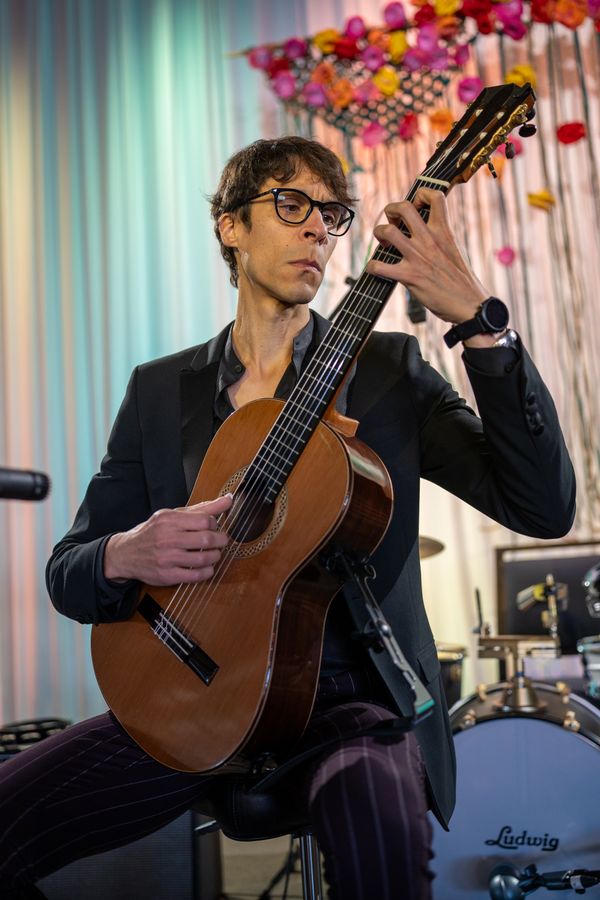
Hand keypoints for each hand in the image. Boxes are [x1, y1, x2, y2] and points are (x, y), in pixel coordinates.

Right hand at [104, 493, 232, 585]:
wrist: (126, 553)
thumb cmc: (153, 532)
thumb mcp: (173, 515)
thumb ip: (202, 508)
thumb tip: (228, 499)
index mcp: (169, 520)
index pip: (204, 520)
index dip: (215, 524)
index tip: (214, 527)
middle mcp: (167, 538)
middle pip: (206, 540)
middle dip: (221, 541)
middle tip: (222, 541)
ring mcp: (166, 558)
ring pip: (203, 559)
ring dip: (215, 556)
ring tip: (215, 554)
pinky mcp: (167, 575)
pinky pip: (195, 576)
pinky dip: (207, 572)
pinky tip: (207, 567)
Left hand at [367, 187, 488, 324]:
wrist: (469, 305)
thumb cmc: (461, 281)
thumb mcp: (454, 249)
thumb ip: (440, 237)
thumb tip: (426, 229)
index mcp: (444, 231)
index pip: (435, 196)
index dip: (421, 195)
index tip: (416, 206)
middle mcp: (429, 240)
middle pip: (404, 207)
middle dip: (391, 210)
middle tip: (393, 223)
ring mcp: (418, 257)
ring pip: (388, 232)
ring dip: (379, 233)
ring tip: (384, 243)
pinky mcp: (410, 277)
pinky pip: (379, 266)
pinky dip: (372, 267)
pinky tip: (376, 269)